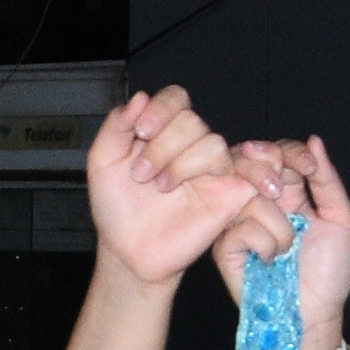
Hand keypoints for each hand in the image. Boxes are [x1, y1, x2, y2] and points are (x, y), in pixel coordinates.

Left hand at [80, 85, 263, 284]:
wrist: (129, 251)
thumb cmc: (117, 208)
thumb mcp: (102, 162)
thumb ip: (117, 126)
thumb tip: (141, 98)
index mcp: (162, 131)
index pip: (176, 99)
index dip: (162, 108)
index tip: (142, 131)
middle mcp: (189, 145)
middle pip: (192, 121)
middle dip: (163, 146)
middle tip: (141, 175)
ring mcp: (211, 168)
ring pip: (212, 142)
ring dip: (182, 164)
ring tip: (161, 188)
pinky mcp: (230, 192)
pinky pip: (247, 169)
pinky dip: (245, 167)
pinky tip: (208, 182)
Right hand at [227, 133, 349, 349]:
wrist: (317, 313)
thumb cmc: (330, 273)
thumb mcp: (341, 219)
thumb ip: (326, 180)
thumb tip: (313, 140)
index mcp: (288, 193)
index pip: (278, 154)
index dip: (289, 153)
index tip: (308, 168)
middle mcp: (260, 203)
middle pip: (252, 163)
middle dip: (272, 174)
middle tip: (289, 202)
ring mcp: (240, 225)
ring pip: (251, 197)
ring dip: (279, 227)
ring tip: (287, 251)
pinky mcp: (226, 248)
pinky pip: (242, 227)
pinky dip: (265, 243)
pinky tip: (271, 261)